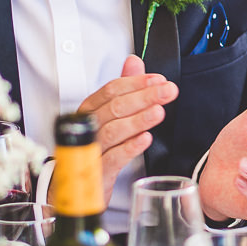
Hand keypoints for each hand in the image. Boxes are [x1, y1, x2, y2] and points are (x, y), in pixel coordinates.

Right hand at [77, 56, 176, 193]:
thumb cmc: (97, 146)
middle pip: (114, 108)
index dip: (136, 83)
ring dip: (137, 120)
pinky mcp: (97, 173)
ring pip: (112, 131)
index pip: (111, 90)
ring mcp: (90, 151)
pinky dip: (129, 148)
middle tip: (168, 91)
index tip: (159, 80)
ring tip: (158, 112)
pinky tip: (145, 140)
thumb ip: (123, 88)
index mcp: (90, 111)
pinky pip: (112, 159)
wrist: (78, 184)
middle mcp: (88, 128)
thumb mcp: (110, 115)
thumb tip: (133, 61)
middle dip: (144, 97)